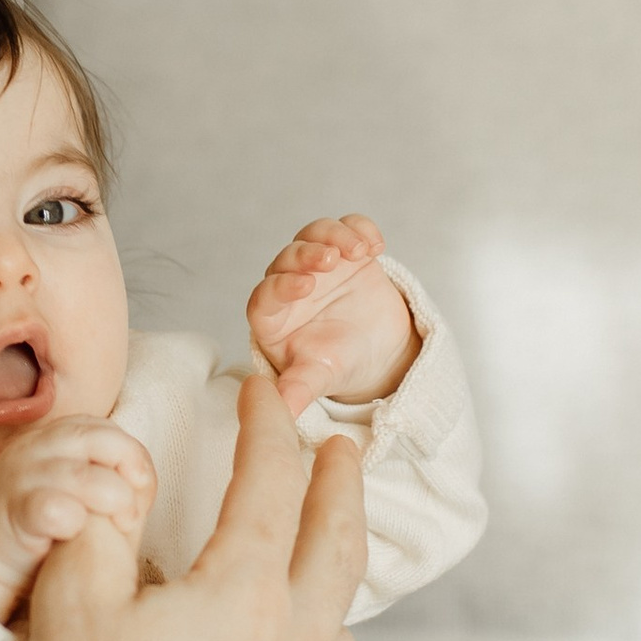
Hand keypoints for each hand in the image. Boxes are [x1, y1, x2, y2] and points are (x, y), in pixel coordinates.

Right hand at [0, 411, 156, 615]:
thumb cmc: (45, 528)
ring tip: (118, 528)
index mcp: (53, 437)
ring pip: (81, 475)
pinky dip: (74, 520)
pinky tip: (76, 534)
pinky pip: (52, 508)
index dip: (133, 455)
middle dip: (129, 469)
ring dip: (113, 501)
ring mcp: (20, 477)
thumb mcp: (83, 495)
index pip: (105, 429)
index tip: (141, 488)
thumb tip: (144, 481)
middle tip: (133, 510)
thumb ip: (114, 479)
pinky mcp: (12, 512)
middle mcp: (34, 448)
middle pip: (96, 439)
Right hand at [14, 370, 366, 640]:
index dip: (265, 426)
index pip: (268, 482)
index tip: (261, 393)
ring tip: (317, 571)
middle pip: (336, 543)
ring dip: (331, 585)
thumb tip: (116, 470)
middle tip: (342, 449)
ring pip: (340, 631)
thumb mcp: (70, 615)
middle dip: (339, 485)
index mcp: (243, 595)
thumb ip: (96, 528)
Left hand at [248, 213, 419, 415]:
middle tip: (330, 260)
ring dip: (334, 236)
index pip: (264, 296)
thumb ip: (296, 389)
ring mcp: (318, 263)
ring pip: (315, 235)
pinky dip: (359, 229)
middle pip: (287, 259)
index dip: (280, 287)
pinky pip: (347, 228)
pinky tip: (375, 246)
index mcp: (272, 317)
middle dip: (306, 255)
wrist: (376, 353)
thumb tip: (277, 412)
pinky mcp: (346, 251)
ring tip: (358, 251)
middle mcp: (289, 284)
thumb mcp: (317, 378)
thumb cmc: (336, 365)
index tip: (304, 286)